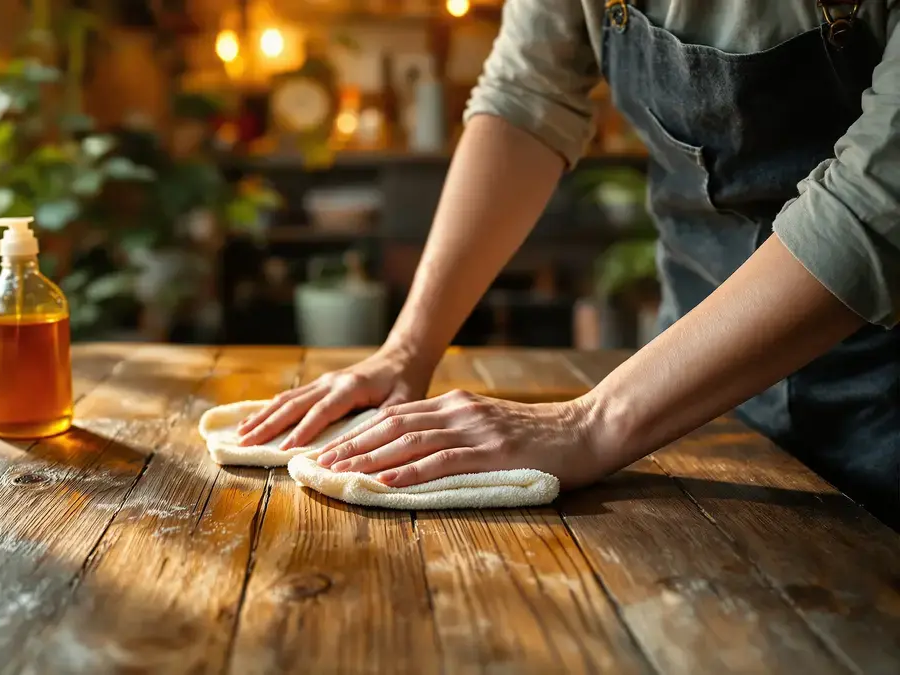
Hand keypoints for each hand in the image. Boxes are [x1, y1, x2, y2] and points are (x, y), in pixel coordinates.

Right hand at [237, 346, 435, 449]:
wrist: (402, 357)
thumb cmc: (406, 383)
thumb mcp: (405, 403)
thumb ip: (386, 422)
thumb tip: (368, 448)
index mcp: (350, 387)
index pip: (321, 412)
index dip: (302, 431)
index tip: (284, 450)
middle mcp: (330, 382)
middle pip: (293, 405)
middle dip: (268, 425)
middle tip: (246, 444)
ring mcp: (322, 382)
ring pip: (286, 400)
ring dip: (263, 417)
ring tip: (241, 434)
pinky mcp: (319, 385)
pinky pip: (290, 397)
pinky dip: (269, 410)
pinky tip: (255, 420)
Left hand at [314, 389, 606, 489]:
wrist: (588, 430)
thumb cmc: (540, 436)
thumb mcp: (489, 426)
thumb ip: (455, 432)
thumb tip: (416, 452)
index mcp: (456, 404)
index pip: (395, 416)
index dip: (359, 433)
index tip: (330, 448)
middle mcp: (459, 411)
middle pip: (392, 426)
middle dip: (353, 445)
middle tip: (321, 462)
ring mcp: (475, 430)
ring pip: (409, 442)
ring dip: (370, 459)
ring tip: (341, 473)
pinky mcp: (492, 452)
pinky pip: (442, 462)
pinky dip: (409, 474)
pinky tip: (386, 484)